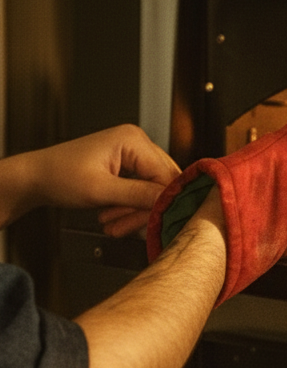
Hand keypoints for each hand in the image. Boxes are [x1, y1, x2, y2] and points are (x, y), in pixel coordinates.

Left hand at [25, 125, 180, 235]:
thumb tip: (170, 201)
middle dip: (145, 209)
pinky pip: (141, 192)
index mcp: (133, 140)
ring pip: (152, 191)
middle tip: (125, 227)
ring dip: (135, 213)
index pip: (166, 175)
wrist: (35, 179)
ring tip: (113, 224)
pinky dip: (130, 208)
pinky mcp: (128, 167)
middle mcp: (137, 143)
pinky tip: (115, 217)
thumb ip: (138, 195)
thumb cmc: (58, 176)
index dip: (162, 202)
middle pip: (162, 184)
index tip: (155, 223)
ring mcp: (133, 155)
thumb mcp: (100, 189)